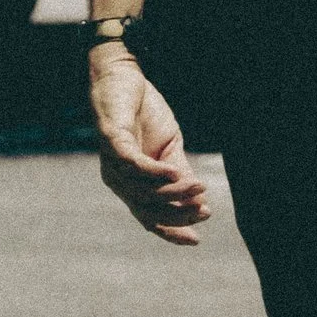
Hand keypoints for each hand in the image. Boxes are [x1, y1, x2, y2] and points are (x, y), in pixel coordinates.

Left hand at [91, 44, 211, 244]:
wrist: (124, 77)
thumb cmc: (143, 113)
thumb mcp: (169, 148)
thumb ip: (179, 173)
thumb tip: (198, 201)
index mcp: (130, 185)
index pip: (149, 218)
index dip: (171, 231)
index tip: (196, 240)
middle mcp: (117, 179)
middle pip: (146, 210)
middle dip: (177, 214)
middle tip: (204, 210)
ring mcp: (112, 162)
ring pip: (142, 191)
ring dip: (173, 192)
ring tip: (199, 187)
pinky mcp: (112, 140)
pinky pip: (133, 164)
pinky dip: (155, 172)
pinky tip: (175, 172)